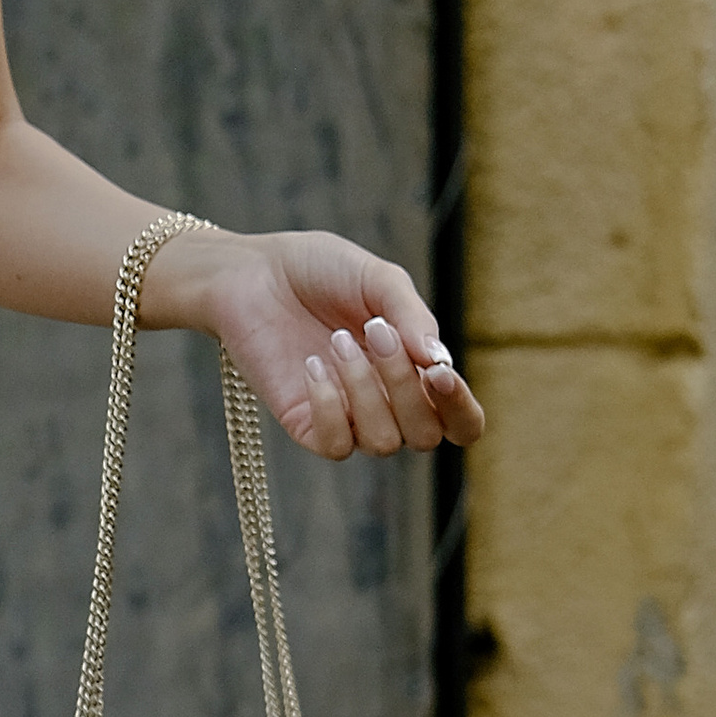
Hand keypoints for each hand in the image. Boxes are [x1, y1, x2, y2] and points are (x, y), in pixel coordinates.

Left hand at [168, 229, 485, 460]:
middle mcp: (388, 403)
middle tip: (375, 329)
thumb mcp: (379, 280)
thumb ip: (414, 318)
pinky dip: (330, 405)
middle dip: (405, 386)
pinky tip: (312, 365)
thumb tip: (439, 363)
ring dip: (366, 389)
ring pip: (384, 443)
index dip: (461, 408)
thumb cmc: (320, 271)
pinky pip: (336, 445)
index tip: (439, 373)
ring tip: (336, 340)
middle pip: (427, 436)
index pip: (462, 422)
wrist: (253, 272)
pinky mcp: (306, 424)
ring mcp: (348, 418)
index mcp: (417, 372)